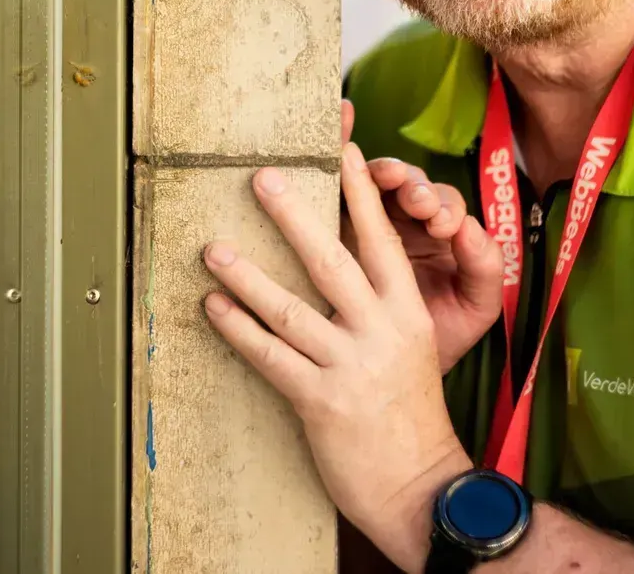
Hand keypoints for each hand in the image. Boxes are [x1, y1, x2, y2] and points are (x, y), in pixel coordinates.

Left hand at [202, 143, 471, 573]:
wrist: (420, 482)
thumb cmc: (411, 414)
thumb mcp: (414, 349)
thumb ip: (384, 309)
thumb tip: (344, 268)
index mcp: (409, 312)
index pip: (382, 240)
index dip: (361, 194)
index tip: (343, 150)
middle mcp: (383, 330)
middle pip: (334, 259)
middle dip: (296, 214)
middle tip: (262, 178)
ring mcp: (351, 365)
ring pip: (291, 308)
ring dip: (248, 275)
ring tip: (214, 249)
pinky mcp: (322, 400)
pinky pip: (271, 357)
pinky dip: (238, 329)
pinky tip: (213, 308)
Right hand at [342, 100, 502, 373]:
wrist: (395, 375)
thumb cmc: (440, 335)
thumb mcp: (475, 308)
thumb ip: (484, 268)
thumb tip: (471, 228)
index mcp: (444, 235)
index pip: (446, 206)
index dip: (443, 208)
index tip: (441, 225)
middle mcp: (408, 221)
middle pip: (409, 186)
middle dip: (410, 185)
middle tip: (409, 196)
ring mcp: (368, 220)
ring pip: (371, 183)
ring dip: (373, 172)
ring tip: (369, 170)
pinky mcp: (334, 227)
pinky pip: (334, 192)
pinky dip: (334, 165)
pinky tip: (331, 148)